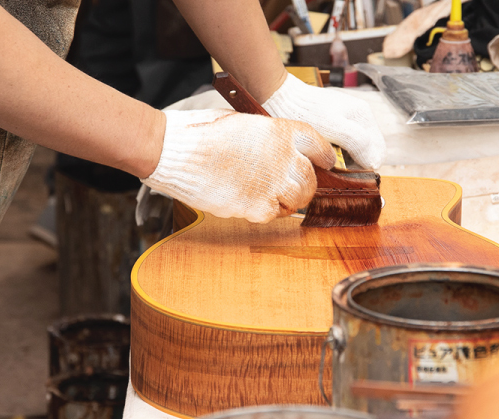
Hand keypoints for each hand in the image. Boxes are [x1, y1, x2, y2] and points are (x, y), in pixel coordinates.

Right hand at [142, 109, 334, 222]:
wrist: (175, 151)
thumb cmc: (201, 133)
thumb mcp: (244, 123)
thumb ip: (268, 138)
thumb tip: (278, 151)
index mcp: (281, 131)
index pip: (319, 147)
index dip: (322, 157)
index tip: (323, 163)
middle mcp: (283, 157)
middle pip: (310, 180)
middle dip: (304, 186)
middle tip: (292, 188)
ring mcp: (273, 184)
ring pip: (297, 201)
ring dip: (287, 201)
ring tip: (269, 196)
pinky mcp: (257, 207)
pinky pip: (273, 215)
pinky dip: (265, 212)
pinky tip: (250, 202)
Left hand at [262, 73, 385, 168]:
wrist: (282, 98)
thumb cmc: (305, 113)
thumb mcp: (333, 127)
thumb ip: (357, 142)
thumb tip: (374, 162)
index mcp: (364, 116)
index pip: (378, 152)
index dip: (366, 167)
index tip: (348, 173)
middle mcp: (360, 117)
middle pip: (369, 152)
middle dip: (357, 164)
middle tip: (337, 169)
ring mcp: (348, 120)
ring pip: (356, 151)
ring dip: (347, 160)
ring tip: (329, 161)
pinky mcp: (336, 125)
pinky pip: (345, 146)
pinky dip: (338, 154)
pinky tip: (325, 154)